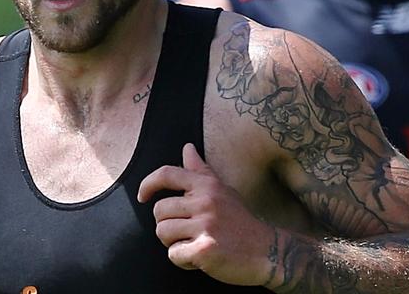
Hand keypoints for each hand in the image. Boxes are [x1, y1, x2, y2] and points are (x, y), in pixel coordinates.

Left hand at [137, 143, 271, 285]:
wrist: (267, 251)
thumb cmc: (239, 220)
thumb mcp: (222, 190)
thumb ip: (200, 171)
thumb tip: (187, 147)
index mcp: (207, 186)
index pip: (167, 174)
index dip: (148, 184)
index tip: (142, 196)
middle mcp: (205, 202)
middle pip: (158, 210)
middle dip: (166, 224)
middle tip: (186, 232)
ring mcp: (206, 225)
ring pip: (163, 233)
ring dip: (173, 243)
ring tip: (192, 243)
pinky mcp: (205, 250)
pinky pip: (174, 255)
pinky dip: (182, 260)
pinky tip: (198, 258)